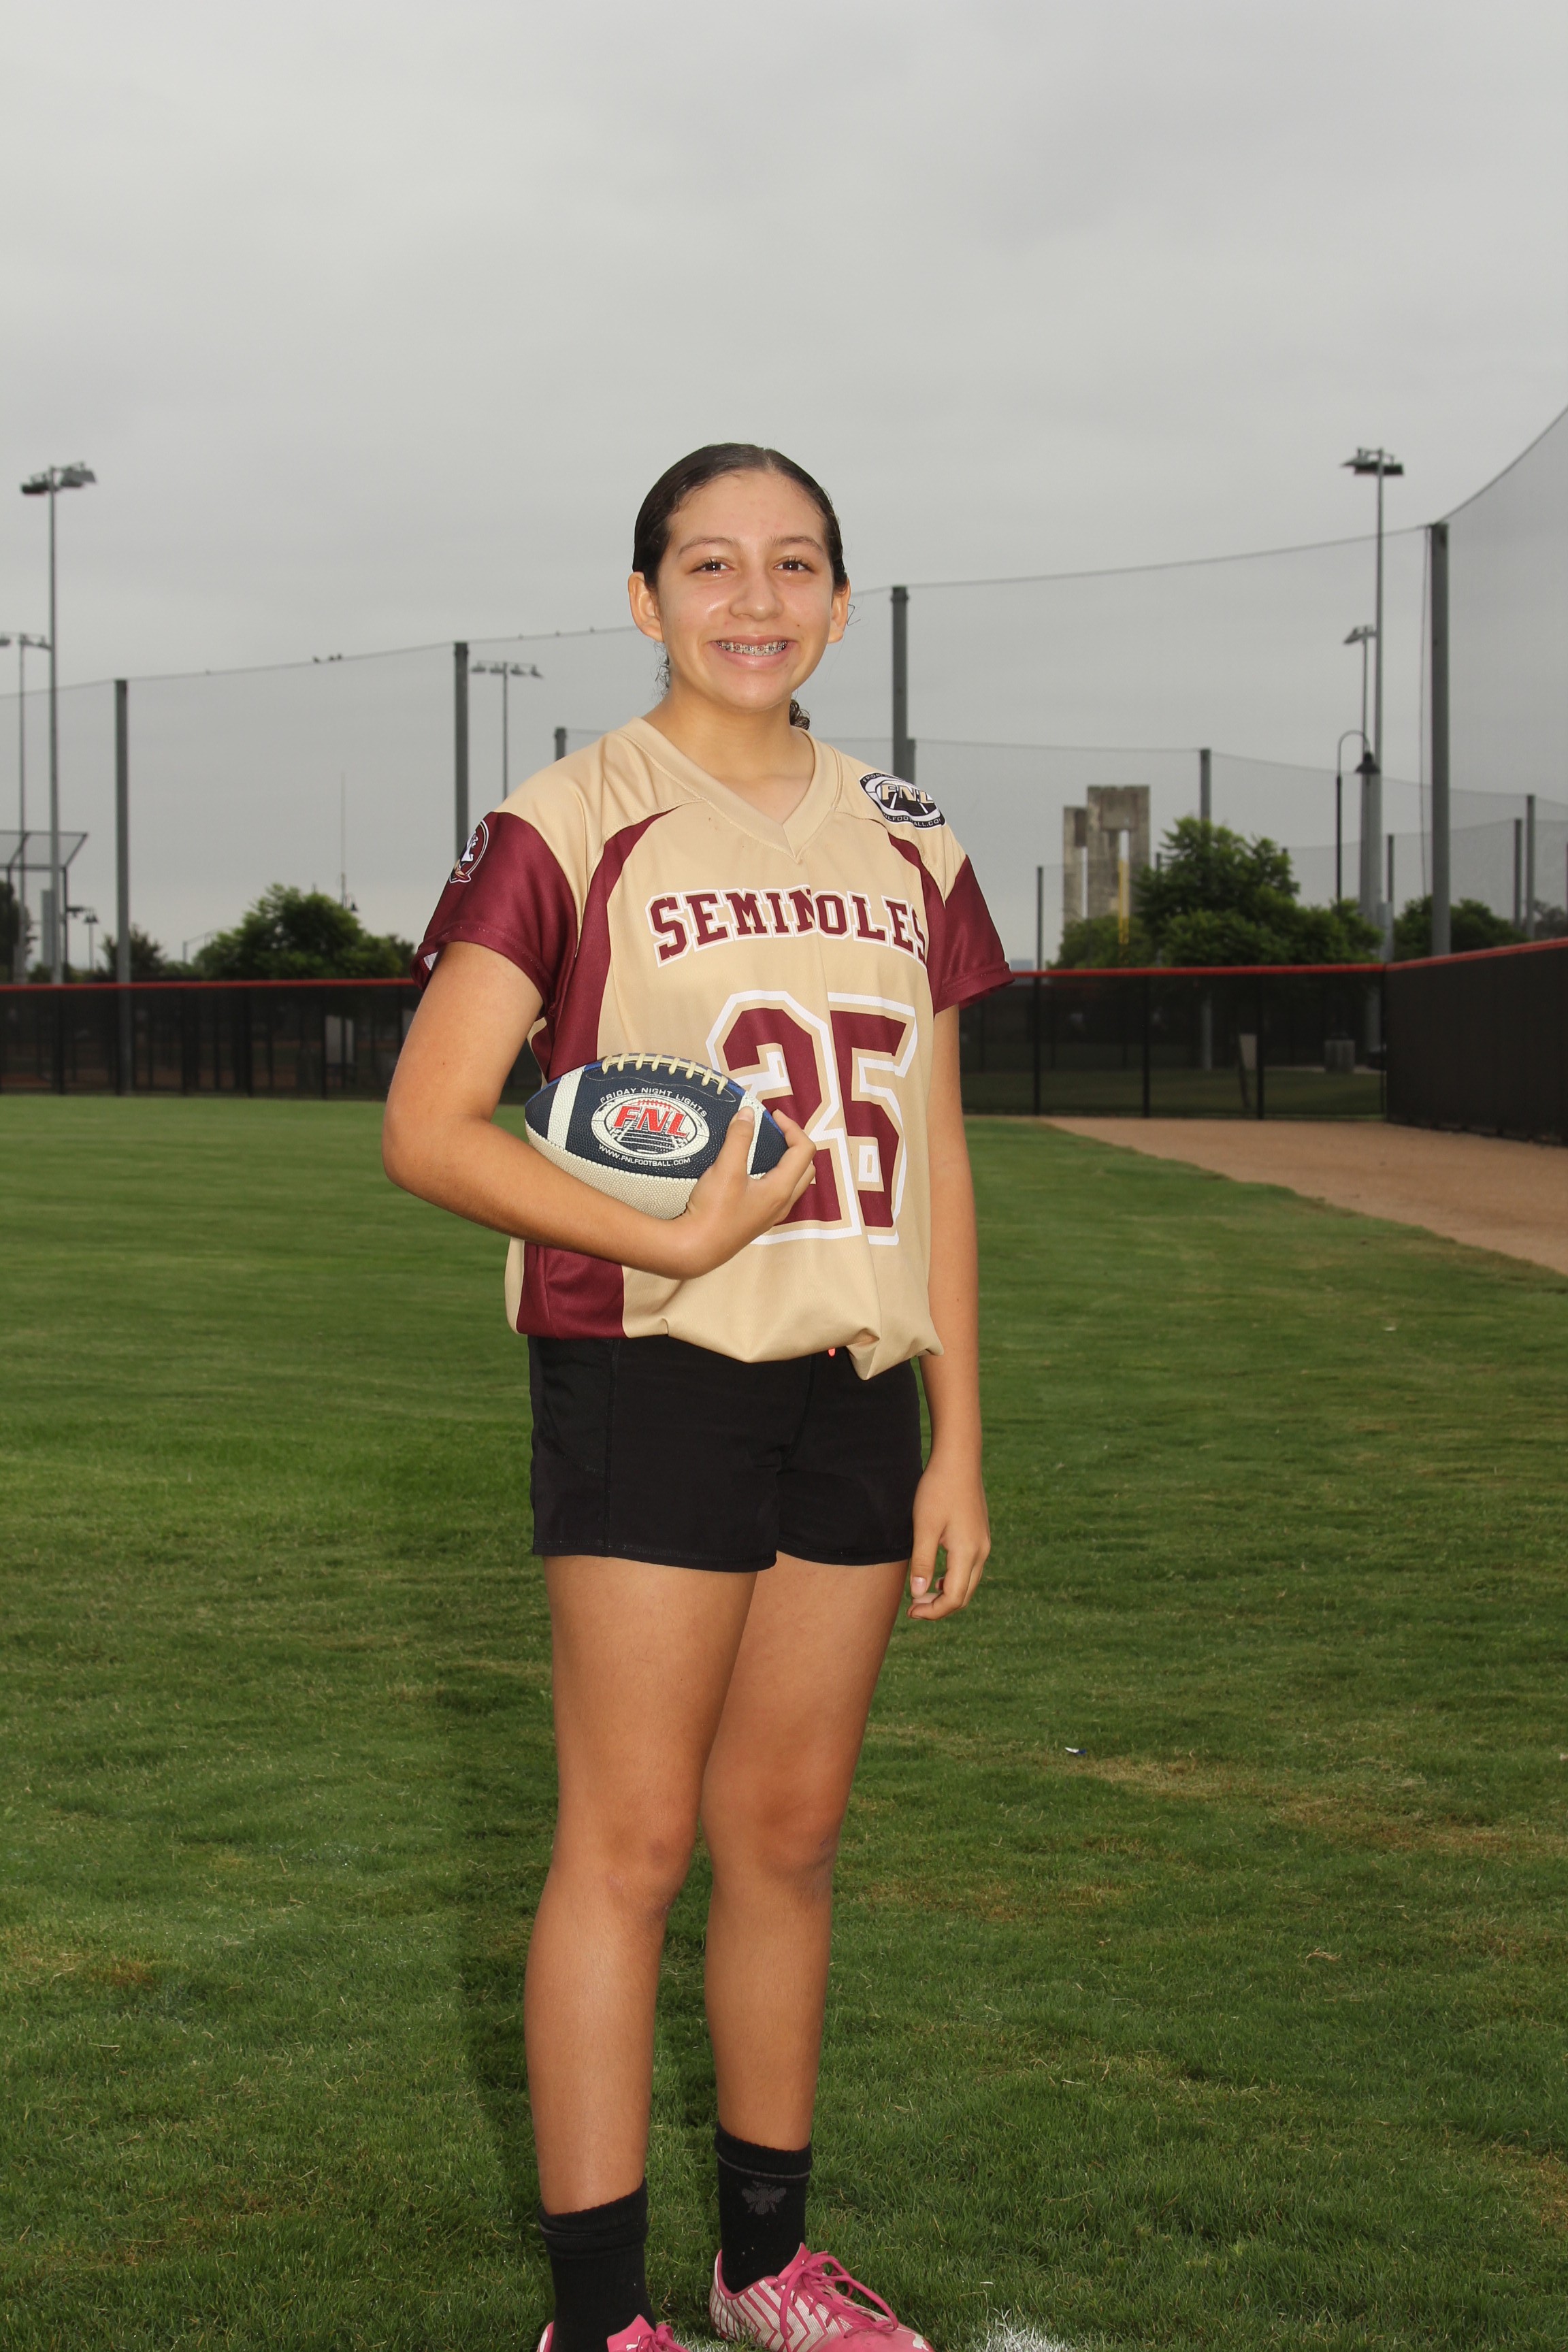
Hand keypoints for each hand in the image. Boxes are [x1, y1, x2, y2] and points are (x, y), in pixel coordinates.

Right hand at [657, 1106, 816, 1278]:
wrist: (695, 1248)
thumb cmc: (713, 1210)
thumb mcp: (726, 1169)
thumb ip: (739, 1139)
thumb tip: (748, 1113)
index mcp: (781, 1189)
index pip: (804, 1150)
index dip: (792, 1127)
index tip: (772, 1116)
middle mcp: (782, 1203)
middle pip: (805, 1167)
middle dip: (794, 1143)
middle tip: (773, 1130)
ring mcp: (771, 1215)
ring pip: (792, 1182)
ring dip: (786, 1161)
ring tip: (764, 1147)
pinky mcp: (758, 1220)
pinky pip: (777, 1193)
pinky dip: (774, 1175)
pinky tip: (750, 1171)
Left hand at [907, 1447, 989, 1619]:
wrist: (959, 1460)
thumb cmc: (938, 1490)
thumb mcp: (924, 1527)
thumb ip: (922, 1562)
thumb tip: (918, 1595)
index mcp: (968, 1552)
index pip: (953, 1598)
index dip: (932, 1611)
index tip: (910, 1612)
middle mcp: (981, 1552)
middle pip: (963, 1596)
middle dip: (939, 1608)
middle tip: (913, 1610)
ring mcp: (983, 1544)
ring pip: (968, 1584)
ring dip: (946, 1595)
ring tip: (921, 1596)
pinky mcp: (980, 1536)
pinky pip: (969, 1569)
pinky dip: (953, 1580)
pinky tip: (936, 1577)